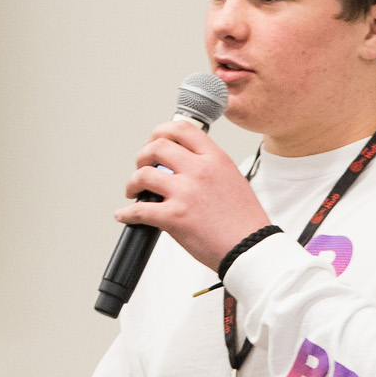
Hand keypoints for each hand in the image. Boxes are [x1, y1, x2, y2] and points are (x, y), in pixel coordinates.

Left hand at [117, 119, 267, 269]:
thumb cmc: (244, 220)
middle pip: (157, 146)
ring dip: (132, 182)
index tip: (154, 140)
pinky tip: (124, 215)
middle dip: (142, 155)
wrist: (250, 247)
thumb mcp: (232, 179)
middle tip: (141, 166)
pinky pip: (139, 210)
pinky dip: (127, 213)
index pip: (182, 129)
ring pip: (143, 174)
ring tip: (133, 190)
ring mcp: (186, 193)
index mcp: (215, 158)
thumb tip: (183, 166)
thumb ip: (208, 167)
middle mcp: (199, 170)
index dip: (161, 131)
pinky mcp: (175, 217)